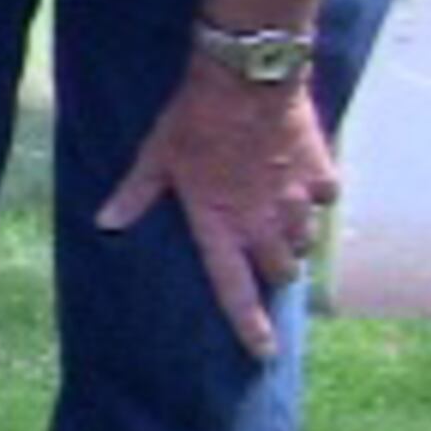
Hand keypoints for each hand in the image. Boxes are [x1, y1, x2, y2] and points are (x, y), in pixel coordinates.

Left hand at [95, 64, 338, 357]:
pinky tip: (300, 176)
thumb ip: (135, 193)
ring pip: (305, 242)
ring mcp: (296, 203)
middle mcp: (262, 224)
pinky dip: (315, 194)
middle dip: (273, 269)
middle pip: (280, 272)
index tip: (264, 353)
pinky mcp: (321, 177)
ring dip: (294, 236)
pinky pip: (325, 200)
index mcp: (219, 224)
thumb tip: (105, 223)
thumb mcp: (156, 155)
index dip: (249, 326)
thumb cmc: (193, 118)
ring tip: (278, 212)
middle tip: (261, 248)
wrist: (246, 77)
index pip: (234, 290)